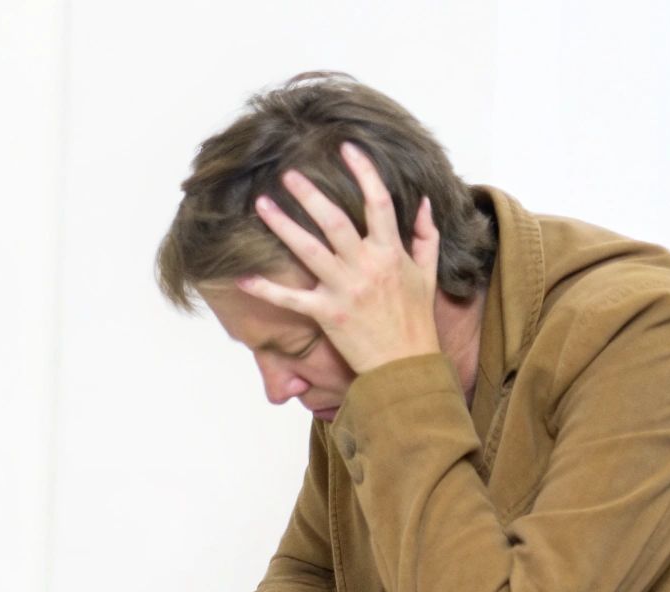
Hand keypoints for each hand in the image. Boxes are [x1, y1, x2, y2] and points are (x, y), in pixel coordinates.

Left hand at [239, 142, 440, 374]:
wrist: (406, 365)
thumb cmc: (416, 320)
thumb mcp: (428, 274)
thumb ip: (425, 235)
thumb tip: (422, 201)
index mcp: (391, 252)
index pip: (378, 201)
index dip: (363, 171)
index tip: (346, 148)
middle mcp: (366, 266)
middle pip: (334, 221)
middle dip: (310, 194)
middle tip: (288, 174)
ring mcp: (344, 289)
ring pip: (308, 250)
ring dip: (283, 225)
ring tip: (262, 204)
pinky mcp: (326, 314)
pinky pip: (290, 298)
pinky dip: (264, 289)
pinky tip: (241, 278)